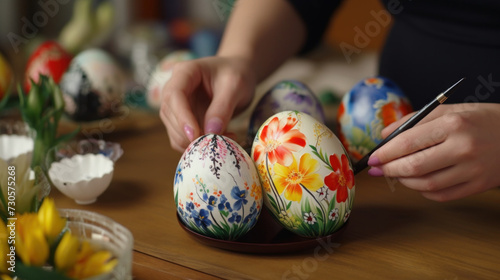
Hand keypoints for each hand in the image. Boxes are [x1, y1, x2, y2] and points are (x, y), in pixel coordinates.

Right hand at [160, 56, 255, 151]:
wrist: (238, 73)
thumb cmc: (236, 74)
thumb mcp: (235, 86)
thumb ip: (222, 108)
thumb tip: (210, 132)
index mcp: (184, 72)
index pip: (174, 96)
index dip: (182, 117)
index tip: (194, 135)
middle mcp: (174, 89)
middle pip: (170, 116)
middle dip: (189, 134)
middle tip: (219, 140)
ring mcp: (176, 106)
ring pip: (174, 131)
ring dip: (196, 142)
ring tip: (227, 137)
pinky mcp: (182, 121)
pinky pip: (183, 139)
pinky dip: (199, 146)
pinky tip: (222, 138)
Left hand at [367, 103, 499, 200]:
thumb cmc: (481, 119)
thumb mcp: (450, 110)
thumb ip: (414, 121)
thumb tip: (384, 137)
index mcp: (453, 124)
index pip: (409, 142)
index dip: (385, 153)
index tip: (372, 158)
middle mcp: (463, 148)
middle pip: (415, 166)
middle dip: (390, 170)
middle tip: (378, 169)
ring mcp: (473, 170)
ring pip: (426, 184)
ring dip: (404, 182)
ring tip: (396, 174)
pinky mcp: (479, 186)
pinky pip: (443, 195)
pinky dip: (424, 191)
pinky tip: (418, 182)